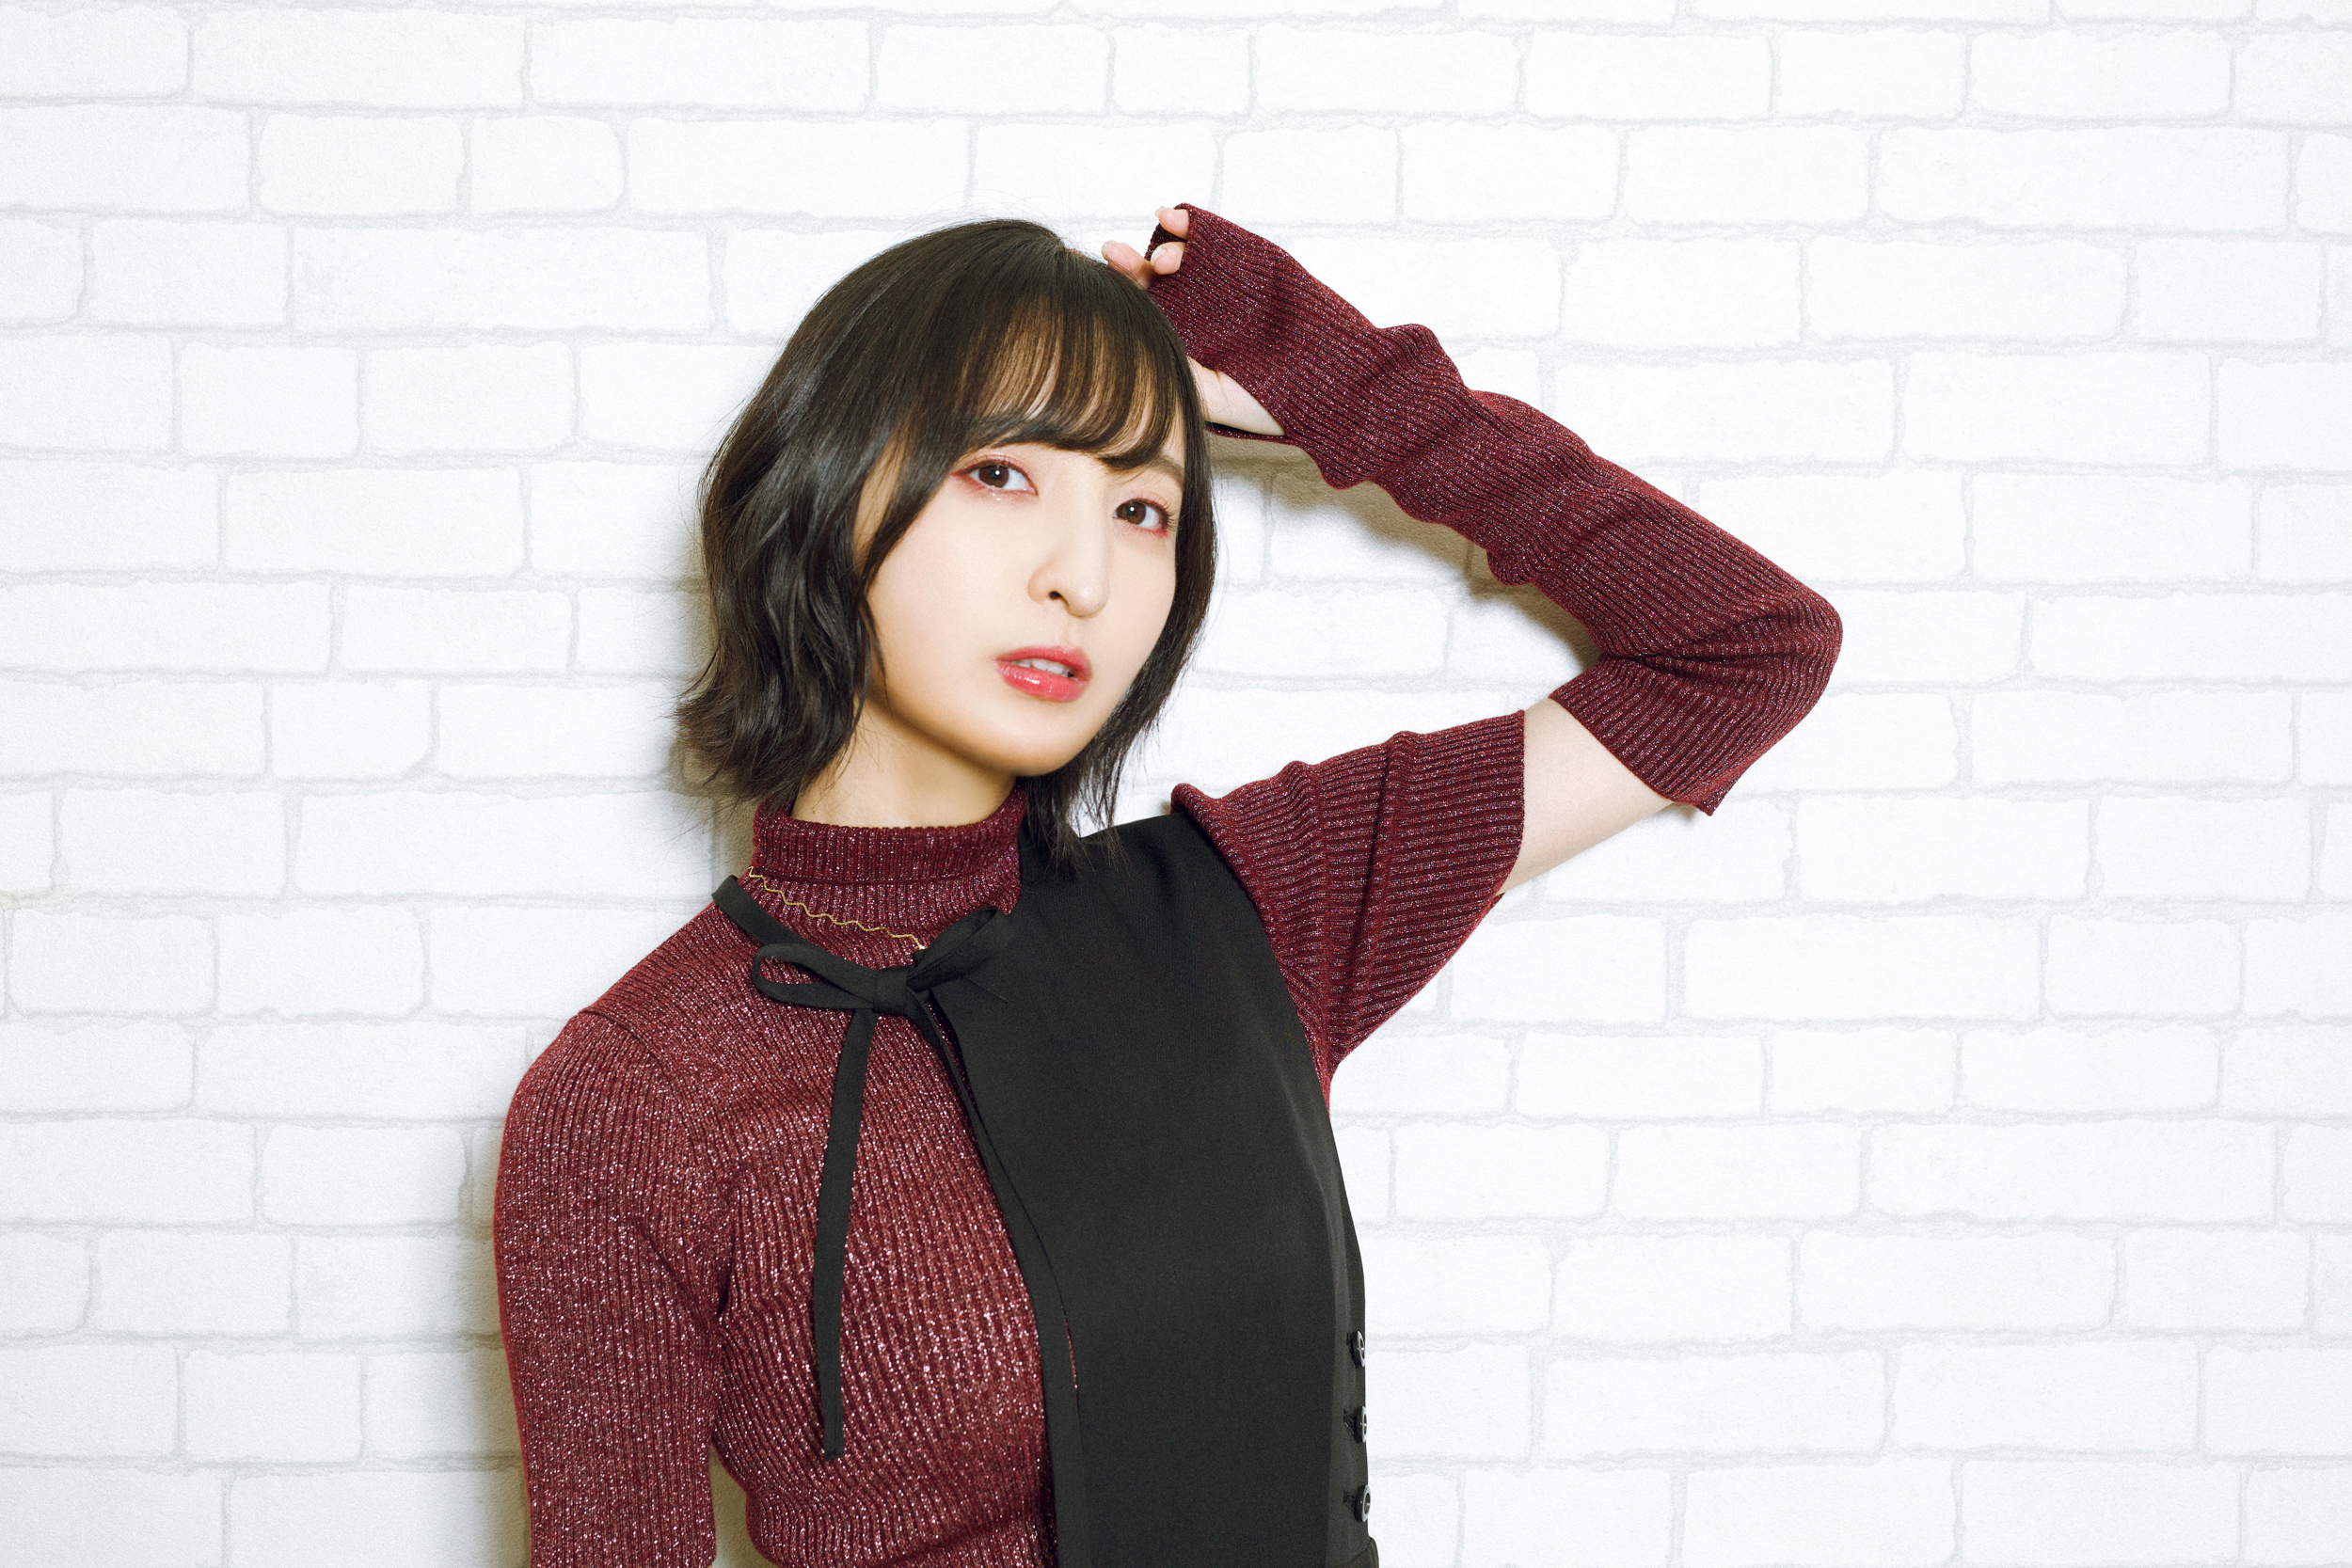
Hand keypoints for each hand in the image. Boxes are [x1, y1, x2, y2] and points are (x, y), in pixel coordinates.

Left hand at [1102, 207, 1282, 437]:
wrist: (1328, 384)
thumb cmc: (1266, 402)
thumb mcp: (1204, 395)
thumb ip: (1169, 367)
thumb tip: (1122, 346)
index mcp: (1183, 341)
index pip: (1139, 312)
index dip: (1112, 295)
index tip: (1079, 281)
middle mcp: (1199, 309)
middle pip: (1153, 279)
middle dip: (1129, 266)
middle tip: (1109, 255)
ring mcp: (1225, 283)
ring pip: (1182, 255)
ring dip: (1162, 247)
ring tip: (1162, 257)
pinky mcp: (1253, 260)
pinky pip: (1216, 236)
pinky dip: (1190, 223)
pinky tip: (1168, 216)